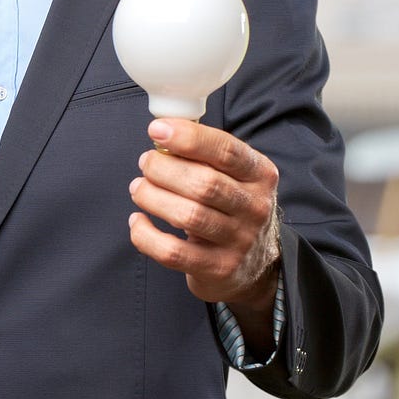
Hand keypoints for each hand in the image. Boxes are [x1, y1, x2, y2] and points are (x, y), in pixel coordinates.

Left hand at [128, 118, 280, 317]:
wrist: (254, 265)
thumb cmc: (232, 207)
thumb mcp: (235, 176)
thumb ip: (206, 154)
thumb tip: (163, 132)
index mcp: (260, 175)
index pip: (226, 151)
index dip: (189, 138)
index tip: (157, 129)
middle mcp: (255, 207)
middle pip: (204, 183)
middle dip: (164, 169)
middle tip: (145, 163)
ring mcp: (239, 241)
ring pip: (187, 216)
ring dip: (152, 197)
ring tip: (138, 188)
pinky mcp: (218, 268)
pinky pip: (173, 252)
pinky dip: (146, 236)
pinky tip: (138, 221)